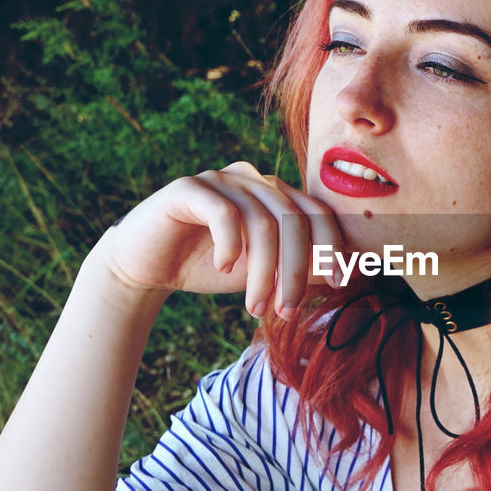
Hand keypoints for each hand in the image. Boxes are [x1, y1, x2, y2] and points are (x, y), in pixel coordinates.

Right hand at [92, 162, 342, 317]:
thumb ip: (299, 266)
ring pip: (262, 222)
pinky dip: (230, 245)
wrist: (146, 267)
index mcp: (276, 194)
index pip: (317, 213)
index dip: (332, 247)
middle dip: (295, 271)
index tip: (340, 282)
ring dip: (263, 272)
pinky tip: (223, 268)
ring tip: (255, 307)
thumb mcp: (263, 271)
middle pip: (293, 220)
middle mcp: (253, 179)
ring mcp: (221, 179)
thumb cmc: (210, 267)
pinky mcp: (188, 188)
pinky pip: (224, 213)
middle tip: (287, 311)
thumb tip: (344, 273)